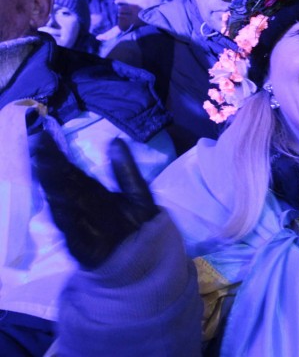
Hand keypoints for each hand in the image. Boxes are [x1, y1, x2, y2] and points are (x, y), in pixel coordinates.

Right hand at [31, 133, 157, 268]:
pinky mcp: (89, 251)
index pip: (75, 175)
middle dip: (54, 166)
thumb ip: (126, 171)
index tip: (46, 139)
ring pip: (68, 205)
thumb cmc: (140, 231)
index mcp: (97, 198)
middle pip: (69, 186)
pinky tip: (59, 201)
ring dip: (56, 186)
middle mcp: (88, 212)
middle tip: (39, 145)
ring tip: (44, 165)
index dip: (60, 158)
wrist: (150, 269)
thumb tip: (115, 141)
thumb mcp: (138, 196)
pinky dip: (68, 217)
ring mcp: (87, 231)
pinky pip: (76, 232)